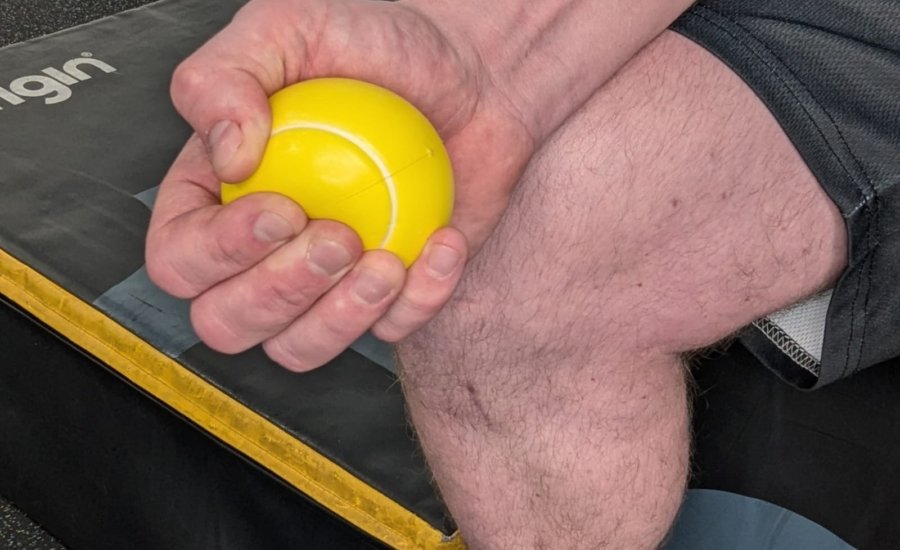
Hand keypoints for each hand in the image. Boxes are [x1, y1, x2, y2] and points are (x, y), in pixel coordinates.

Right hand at [145, 0, 534, 369]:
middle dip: (279, 293)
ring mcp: (326, 281)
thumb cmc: (373, 44)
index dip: (220, 253)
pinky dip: (418, 302)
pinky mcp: (389, 295)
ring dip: (339, 319)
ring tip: (387, 259)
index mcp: (216, 197)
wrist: (469, 69)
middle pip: (227, 322)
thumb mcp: (287, 27)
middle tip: (340, 236)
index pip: (180, 259)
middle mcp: (261, 252)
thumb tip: (225, 159)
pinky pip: (388, 333)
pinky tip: (441, 244)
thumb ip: (225, 78)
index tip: (284, 209)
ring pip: (297, 349)